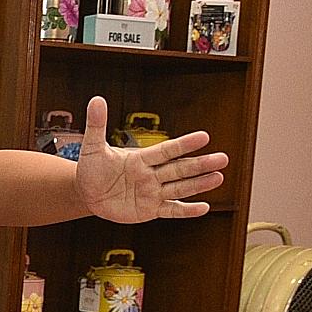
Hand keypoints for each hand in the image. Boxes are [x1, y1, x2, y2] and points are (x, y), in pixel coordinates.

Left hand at [75, 96, 226, 221]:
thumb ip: (97, 125)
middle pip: (179, 169)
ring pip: (179, 188)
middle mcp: (151, 174)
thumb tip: (96, 100)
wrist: (87, 193)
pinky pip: (170, 210)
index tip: (204, 137)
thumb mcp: (91, 147)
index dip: (183, 145)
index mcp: (141, 158)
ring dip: (199, 184)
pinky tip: (204, 207)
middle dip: (200, 164)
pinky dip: (186, 211)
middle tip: (223, 159)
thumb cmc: (92, 168)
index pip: (166, 150)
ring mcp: (152, 192)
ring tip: (219, 177)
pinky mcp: (149, 210)